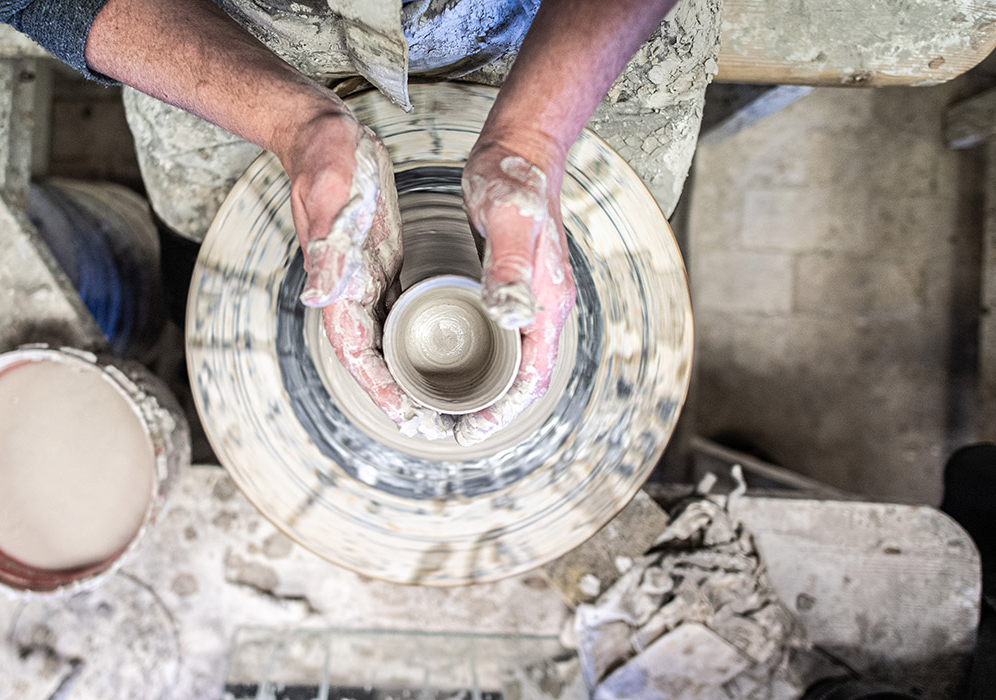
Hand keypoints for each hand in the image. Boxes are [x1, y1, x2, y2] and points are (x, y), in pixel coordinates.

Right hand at [283, 111, 455, 438]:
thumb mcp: (333, 200)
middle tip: (431, 426)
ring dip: (404, 375)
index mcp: (338, 282)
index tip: (406, 415)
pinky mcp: (378, 263)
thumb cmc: (327, 160)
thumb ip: (327, 250)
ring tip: (437, 404)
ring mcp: (363, 278)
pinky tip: (434, 353)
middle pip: (371, 357)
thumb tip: (317, 298)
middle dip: (395, 395)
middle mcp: (348, 288)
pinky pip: (392, 314)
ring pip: (383, 341)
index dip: (378, 388)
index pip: (356, 351)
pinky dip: (409, 340)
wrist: (321, 132)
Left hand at [456, 138, 576, 445]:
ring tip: (448, 409)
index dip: (504, 412)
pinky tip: (455, 365)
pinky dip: (483, 363)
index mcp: (547, 302)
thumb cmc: (515, 181)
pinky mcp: (513, 285)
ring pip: (514, 362)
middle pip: (525, 379)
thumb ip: (510, 269)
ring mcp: (530, 298)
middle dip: (493, 412)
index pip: (533, 379)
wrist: (522, 149)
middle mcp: (544, 307)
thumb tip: (510, 317)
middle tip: (450, 430)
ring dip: (487, 392)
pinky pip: (503, 339)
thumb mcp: (509, 222)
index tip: (470, 432)